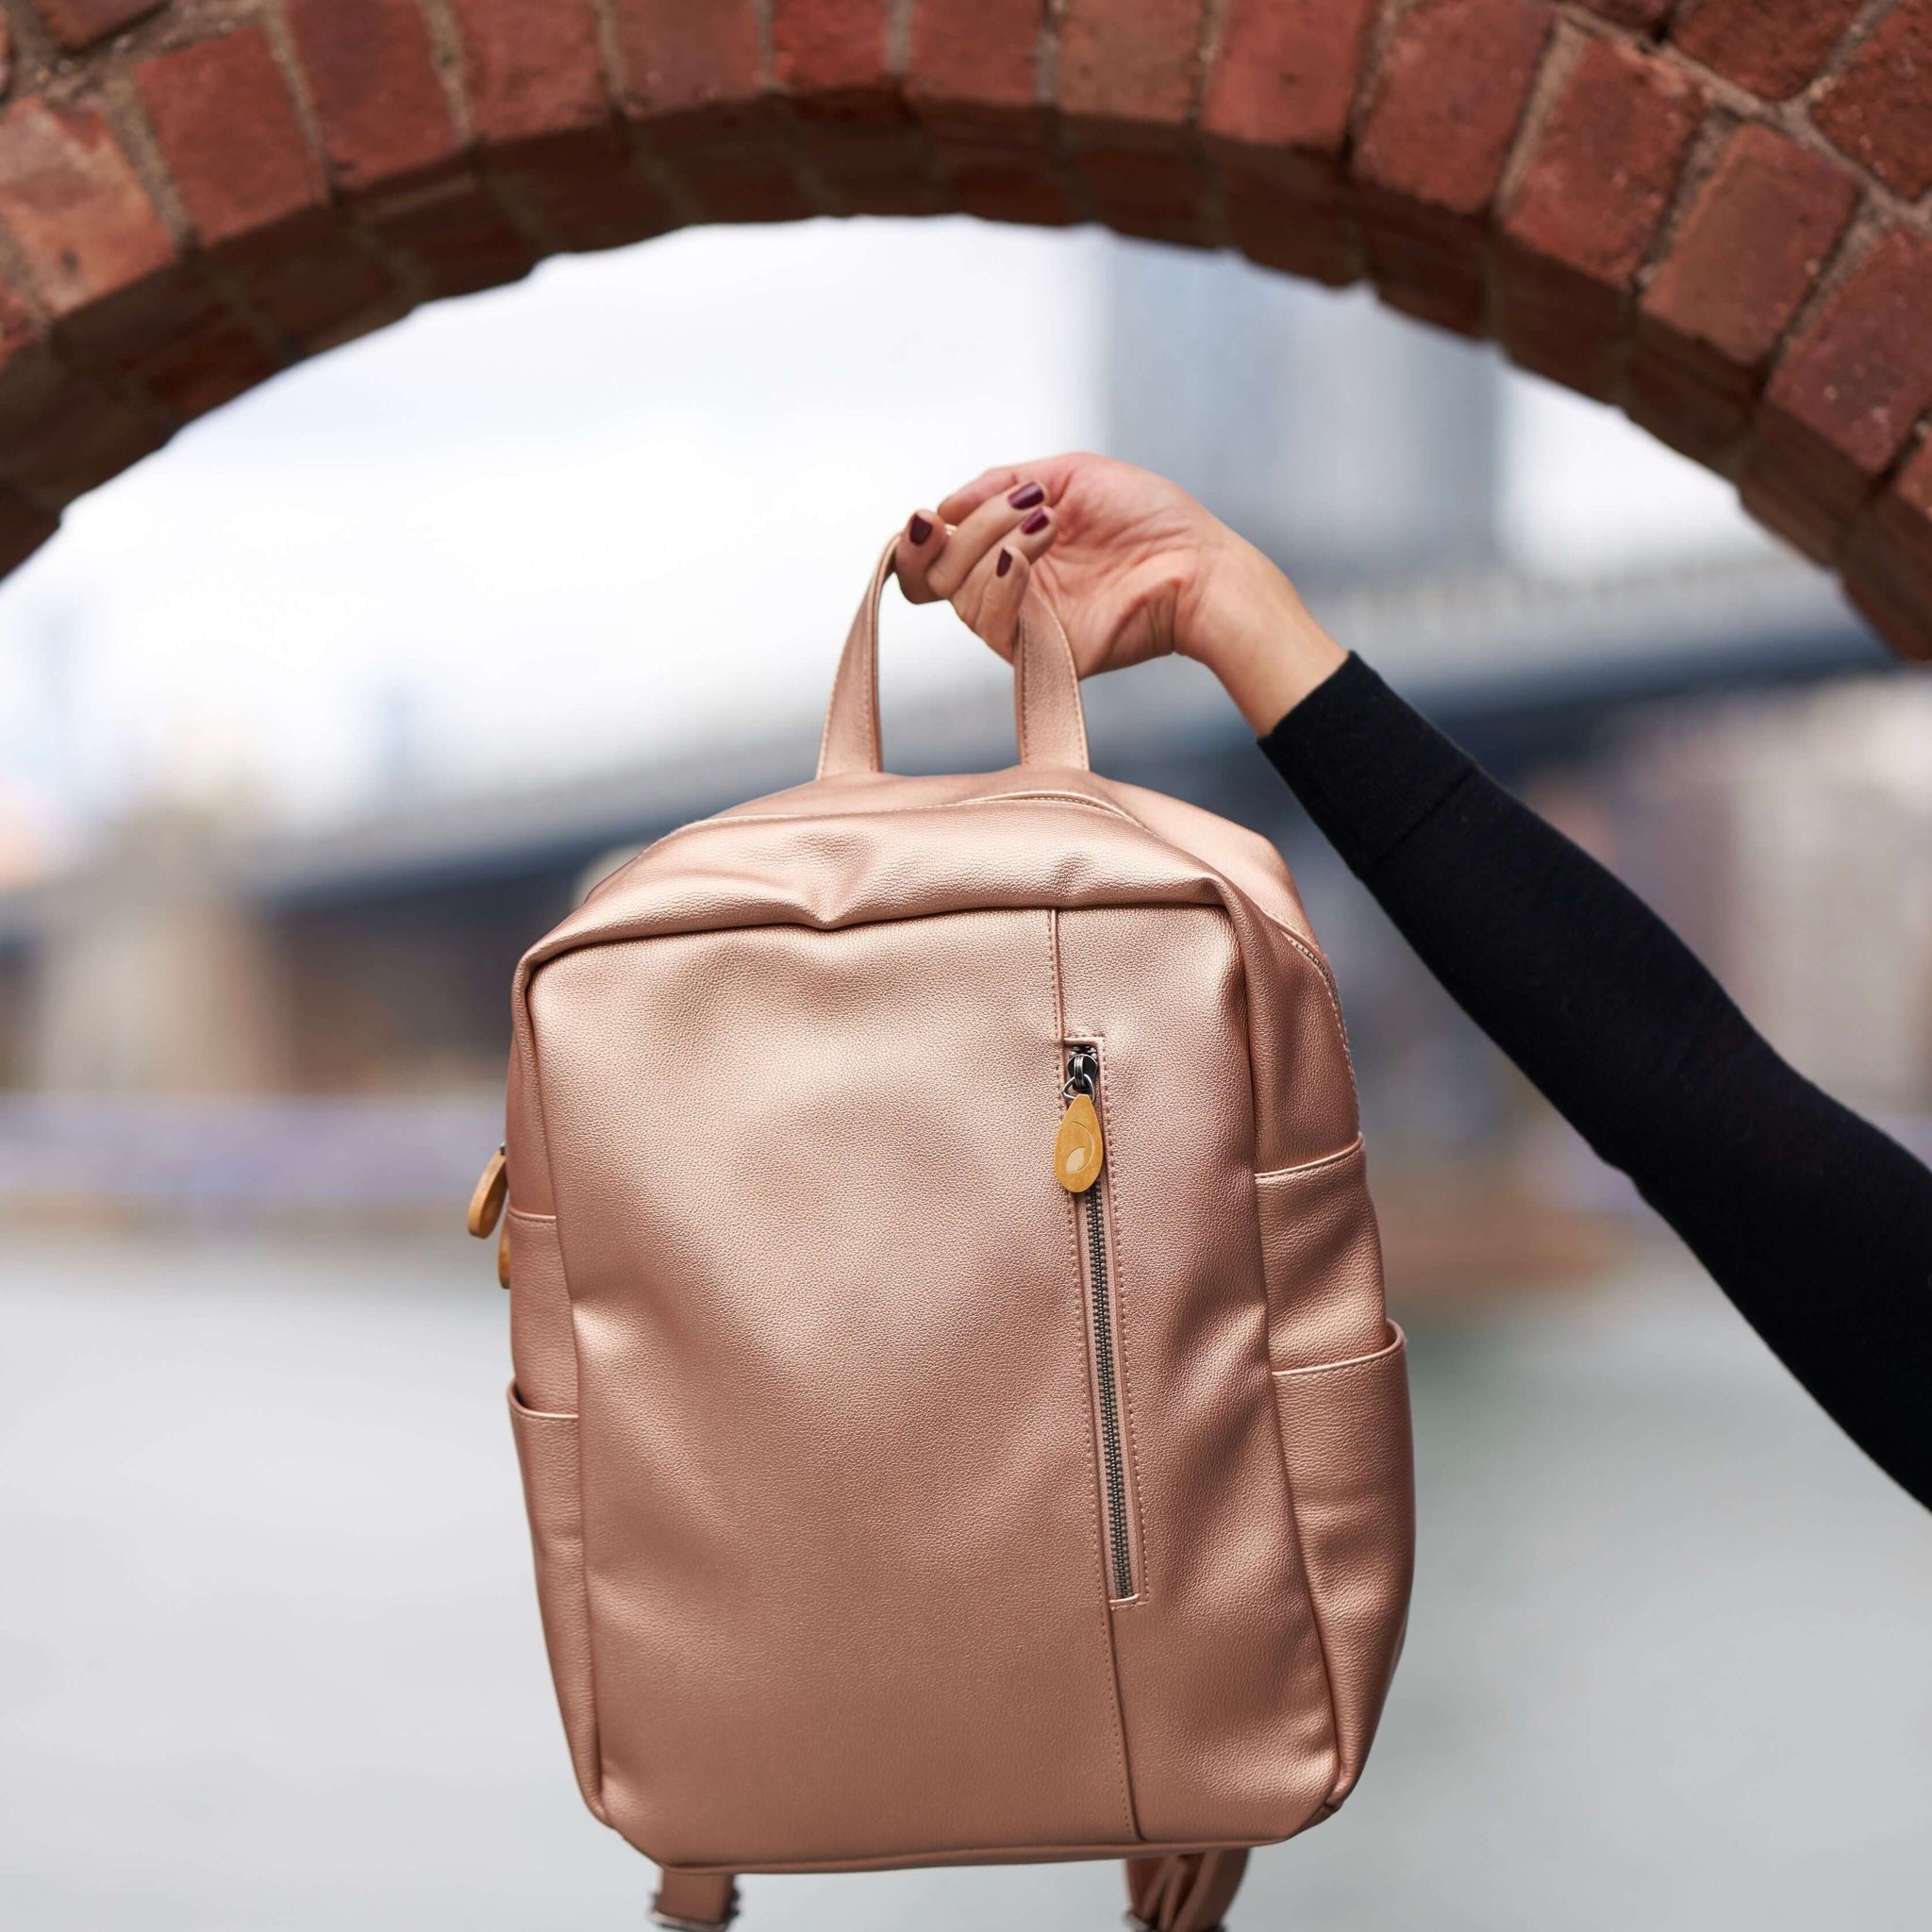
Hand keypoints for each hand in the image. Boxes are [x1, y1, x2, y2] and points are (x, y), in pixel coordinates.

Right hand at [894, 453, 1346, 731]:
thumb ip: (1000, 483)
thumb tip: (943, 508)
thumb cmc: (1149, 517)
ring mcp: (1022, 621)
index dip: (918, 541)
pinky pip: (990, 623)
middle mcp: (1007, 589)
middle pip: (935, 574)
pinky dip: (999, 580)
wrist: (1197, 564)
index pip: (935, 557)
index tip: (930, 517)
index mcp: (1008, 547)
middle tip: (1023, 506)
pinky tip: (1026, 555)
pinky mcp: (1040, 652)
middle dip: (968, 529)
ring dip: (993, 541)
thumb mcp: (1069, 474)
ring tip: (1048, 523)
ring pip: (958, 592)